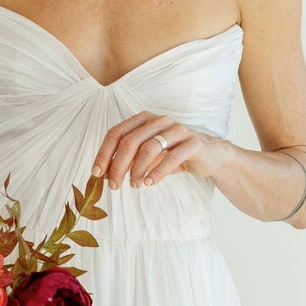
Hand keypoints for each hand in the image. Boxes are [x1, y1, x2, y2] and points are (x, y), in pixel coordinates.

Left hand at [92, 112, 221, 190]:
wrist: (209, 156)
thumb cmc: (174, 154)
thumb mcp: (148, 156)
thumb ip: (128, 160)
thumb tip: (104, 173)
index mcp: (144, 120)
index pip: (116, 133)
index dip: (104, 153)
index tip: (96, 173)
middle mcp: (159, 120)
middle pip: (130, 141)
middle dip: (118, 165)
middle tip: (113, 185)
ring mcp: (177, 129)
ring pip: (149, 148)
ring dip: (137, 170)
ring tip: (134, 185)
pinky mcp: (193, 143)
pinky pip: (171, 158)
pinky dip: (157, 172)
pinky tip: (149, 183)